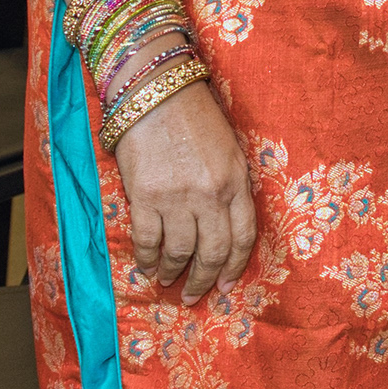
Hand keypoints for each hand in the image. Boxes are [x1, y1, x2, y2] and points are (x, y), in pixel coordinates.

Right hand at [109, 79, 257, 304]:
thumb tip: (225, 226)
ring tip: (166, 280)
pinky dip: (146, 259)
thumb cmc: (194, 117)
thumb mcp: (229, 148)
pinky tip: (145, 266)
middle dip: (203, 281)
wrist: (156, 91)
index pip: (242, 236)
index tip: (225, 285)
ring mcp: (177, 197)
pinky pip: (147, 240)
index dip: (234, 266)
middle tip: (193, 297)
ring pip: (179, 252)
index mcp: (236, 181)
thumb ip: (232, 185)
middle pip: (212, 252)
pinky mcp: (145, 196)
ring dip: (172, 272)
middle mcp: (210, 194)